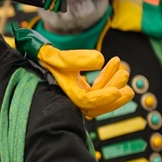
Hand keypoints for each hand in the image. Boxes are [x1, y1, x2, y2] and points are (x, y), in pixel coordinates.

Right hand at [12, 25, 132, 117]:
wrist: (35, 55)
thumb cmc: (42, 56)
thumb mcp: (58, 56)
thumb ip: (77, 58)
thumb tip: (100, 59)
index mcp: (65, 94)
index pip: (87, 102)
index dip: (103, 99)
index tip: (118, 91)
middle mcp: (72, 97)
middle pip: (96, 106)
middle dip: (114, 96)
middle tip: (126, 80)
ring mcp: (77, 93)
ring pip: (100, 98)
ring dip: (113, 85)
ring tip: (124, 71)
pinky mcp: (81, 87)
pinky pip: (98, 88)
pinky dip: (107, 77)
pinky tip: (114, 64)